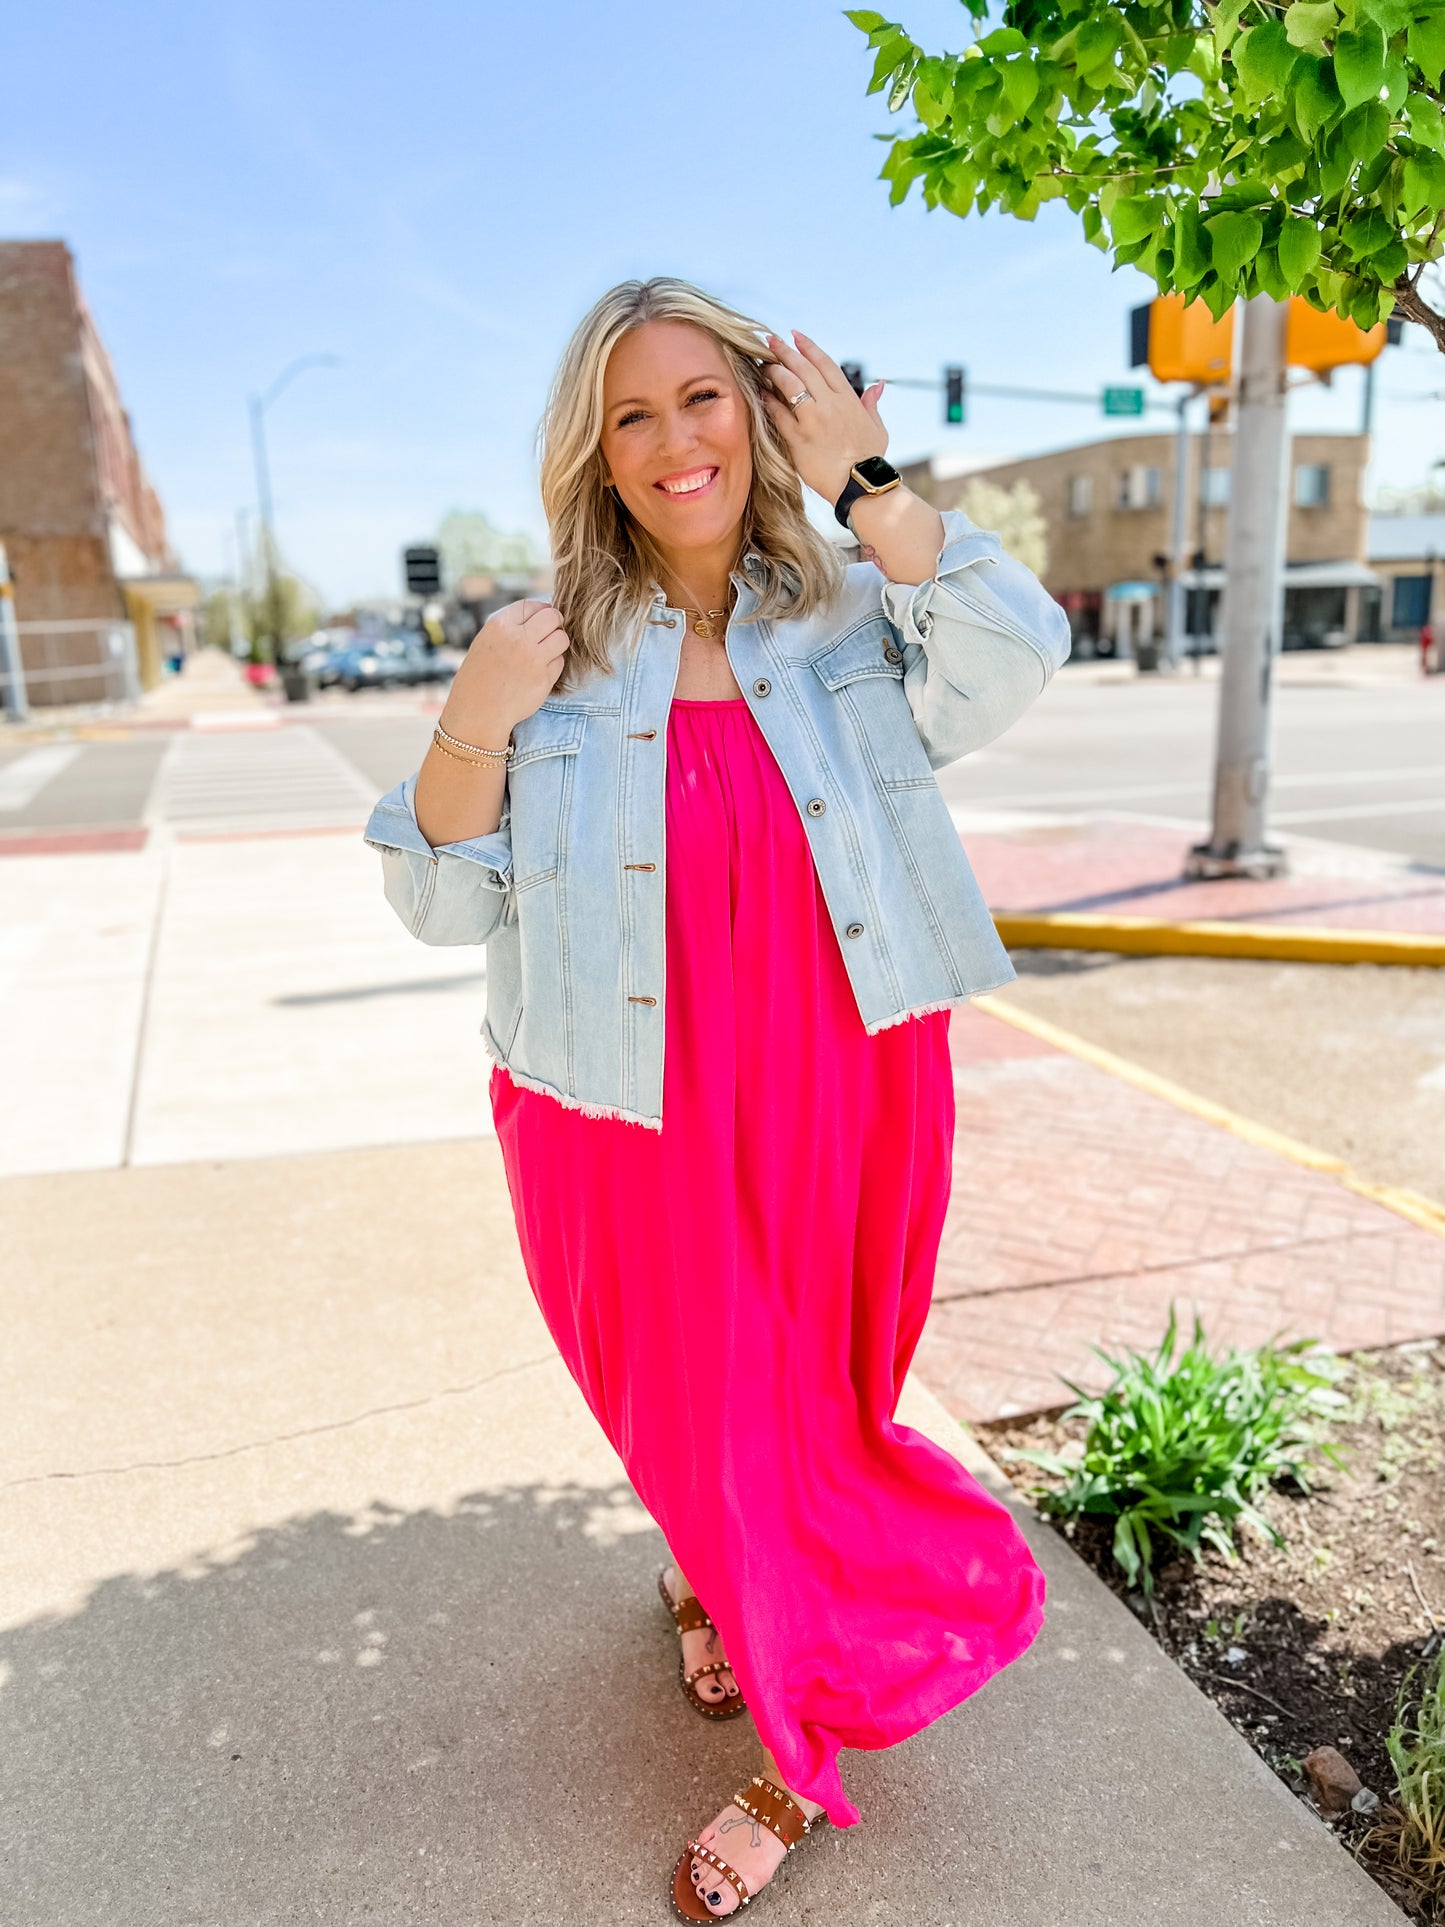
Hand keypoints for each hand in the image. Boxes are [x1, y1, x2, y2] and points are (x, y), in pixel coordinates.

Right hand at [441, 599, 569, 740]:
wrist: (478, 712)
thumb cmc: (479, 678)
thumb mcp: (485, 642)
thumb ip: (510, 628)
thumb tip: (540, 613)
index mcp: (500, 626)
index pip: (531, 605)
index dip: (540, 610)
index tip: (541, 618)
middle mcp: (518, 638)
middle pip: (553, 616)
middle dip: (555, 623)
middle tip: (549, 634)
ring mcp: (533, 658)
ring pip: (562, 638)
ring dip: (557, 644)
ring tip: (546, 653)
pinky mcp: (544, 678)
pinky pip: (560, 662)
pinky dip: (554, 665)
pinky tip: (539, 673)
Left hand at [760, 331, 887, 505]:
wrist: (860, 485)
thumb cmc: (869, 459)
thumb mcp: (877, 427)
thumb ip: (872, 404)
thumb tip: (877, 384)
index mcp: (848, 399)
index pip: (825, 364)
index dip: (808, 347)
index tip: (795, 335)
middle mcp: (830, 404)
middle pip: (803, 369)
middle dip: (784, 351)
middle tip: (769, 340)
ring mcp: (813, 420)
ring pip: (789, 385)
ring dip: (773, 372)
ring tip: (762, 365)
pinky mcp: (799, 439)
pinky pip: (779, 414)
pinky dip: (768, 401)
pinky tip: (759, 393)